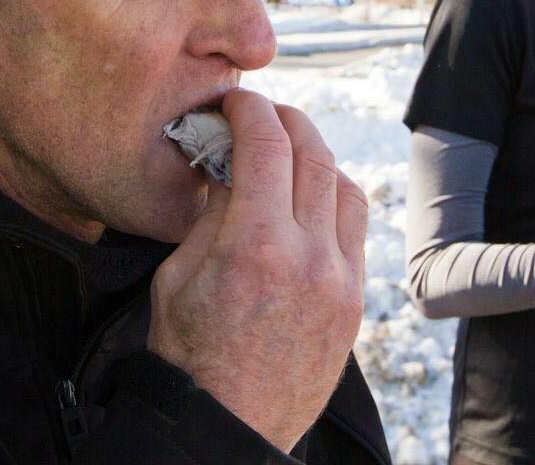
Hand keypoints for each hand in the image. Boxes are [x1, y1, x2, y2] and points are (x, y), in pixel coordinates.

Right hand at [147, 89, 366, 452]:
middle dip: (287, 120)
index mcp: (255, 246)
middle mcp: (309, 257)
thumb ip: (213, 213)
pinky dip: (335, 197)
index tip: (237, 102)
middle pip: (313, 154)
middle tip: (264, 115)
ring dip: (317, 156)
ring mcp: (340, 280)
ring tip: (289, 154)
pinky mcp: (353, 301)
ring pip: (345, 186)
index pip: (266, 145)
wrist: (225, 430)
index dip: (251, 110)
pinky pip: (356, 227)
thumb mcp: (178, 276)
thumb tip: (234, 168)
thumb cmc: (187, 357)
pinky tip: (311, 199)